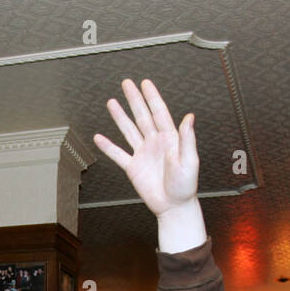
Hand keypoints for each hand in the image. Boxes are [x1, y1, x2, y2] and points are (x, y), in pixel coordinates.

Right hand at [94, 79, 198, 216]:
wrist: (174, 206)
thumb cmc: (185, 186)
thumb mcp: (189, 161)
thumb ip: (187, 139)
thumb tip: (189, 117)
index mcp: (169, 138)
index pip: (159, 112)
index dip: (152, 97)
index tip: (145, 83)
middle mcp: (155, 143)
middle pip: (142, 116)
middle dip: (134, 99)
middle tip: (126, 84)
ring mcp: (143, 154)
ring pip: (129, 130)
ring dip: (120, 117)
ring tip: (111, 102)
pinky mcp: (133, 168)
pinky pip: (118, 154)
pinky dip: (108, 147)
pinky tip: (99, 137)